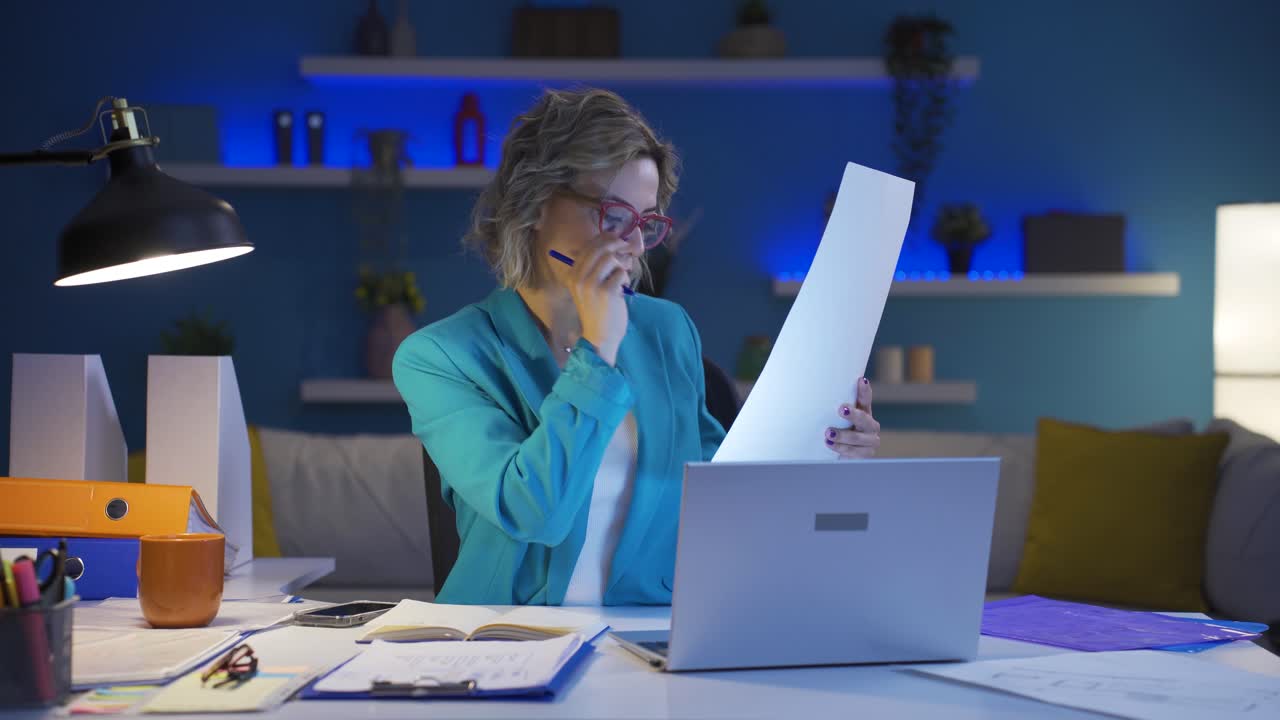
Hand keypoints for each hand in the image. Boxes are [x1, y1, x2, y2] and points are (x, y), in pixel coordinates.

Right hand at [568, 240, 631, 365]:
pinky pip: (621, 273)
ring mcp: (591, 284)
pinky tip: (622, 289)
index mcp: (573, 274)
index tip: (619, 240)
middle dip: (618, 245)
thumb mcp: (590, 288)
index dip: (607, 238)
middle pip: (601, 247)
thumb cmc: (598, 312)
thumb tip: (615, 241)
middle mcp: (579, 277)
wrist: (599, 338)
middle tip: (628, 250)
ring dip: (622, 265)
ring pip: (612, 258)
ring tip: (622, 276)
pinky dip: (625, 278)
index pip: (589, 246)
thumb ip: (597, 267)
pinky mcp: (606, 292)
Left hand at [825, 378, 879, 458]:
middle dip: (853, 414)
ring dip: (842, 435)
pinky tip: (830, 444)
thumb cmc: (839, 432)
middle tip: (841, 409)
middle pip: (864, 419)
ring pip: (857, 437)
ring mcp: (871, 441)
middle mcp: (870, 425)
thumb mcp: (836, 419)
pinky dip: (840, 448)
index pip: (866, 400)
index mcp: (864, 412)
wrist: (844, 457)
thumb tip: (814, 391)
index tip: (861, 380)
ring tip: (828, 432)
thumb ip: (833, 408)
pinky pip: (854, 452)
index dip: (864, 390)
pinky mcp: (866, 454)